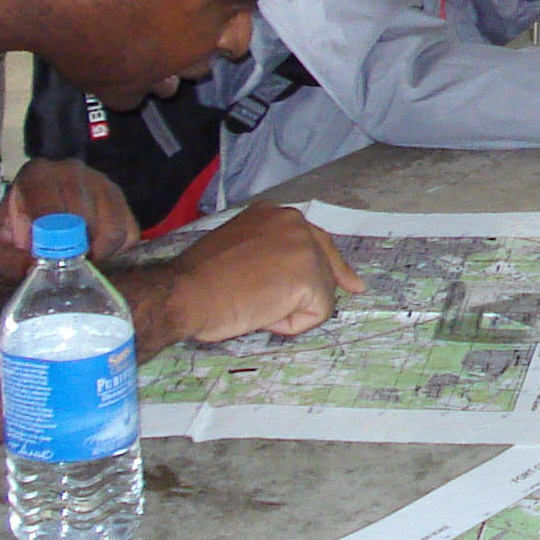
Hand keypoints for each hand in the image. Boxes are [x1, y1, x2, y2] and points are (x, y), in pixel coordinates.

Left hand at [0, 159, 137, 280]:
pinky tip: (95, 252)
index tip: (53, 263)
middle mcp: (72, 171)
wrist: (25, 222)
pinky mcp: (119, 199)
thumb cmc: (7, 236)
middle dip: (78, 250)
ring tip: (79, 260)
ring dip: (99, 252)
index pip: (53, 209)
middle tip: (66, 268)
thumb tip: (34, 269)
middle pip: (87, 219)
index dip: (55, 242)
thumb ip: (6, 261)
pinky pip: (130, 233)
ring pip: (114, 228)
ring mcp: (100, 182)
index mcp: (37, 175)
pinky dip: (116, 251)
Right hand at [163, 204, 363, 342]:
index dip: (329, 262)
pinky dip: (292, 325)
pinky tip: (264, 317)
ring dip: (293, 309)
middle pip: (327, 261)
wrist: (185, 292)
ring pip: (321, 290)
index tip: (349, 279)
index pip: (313, 238)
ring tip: (256, 308)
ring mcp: (304, 248)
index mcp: (273, 214)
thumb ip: (266, 251)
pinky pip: (317, 313)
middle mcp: (293, 223)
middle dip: (326, 285)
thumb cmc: (198, 279)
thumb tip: (284, 273)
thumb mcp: (237, 248)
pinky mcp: (309, 276)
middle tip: (353, 289)